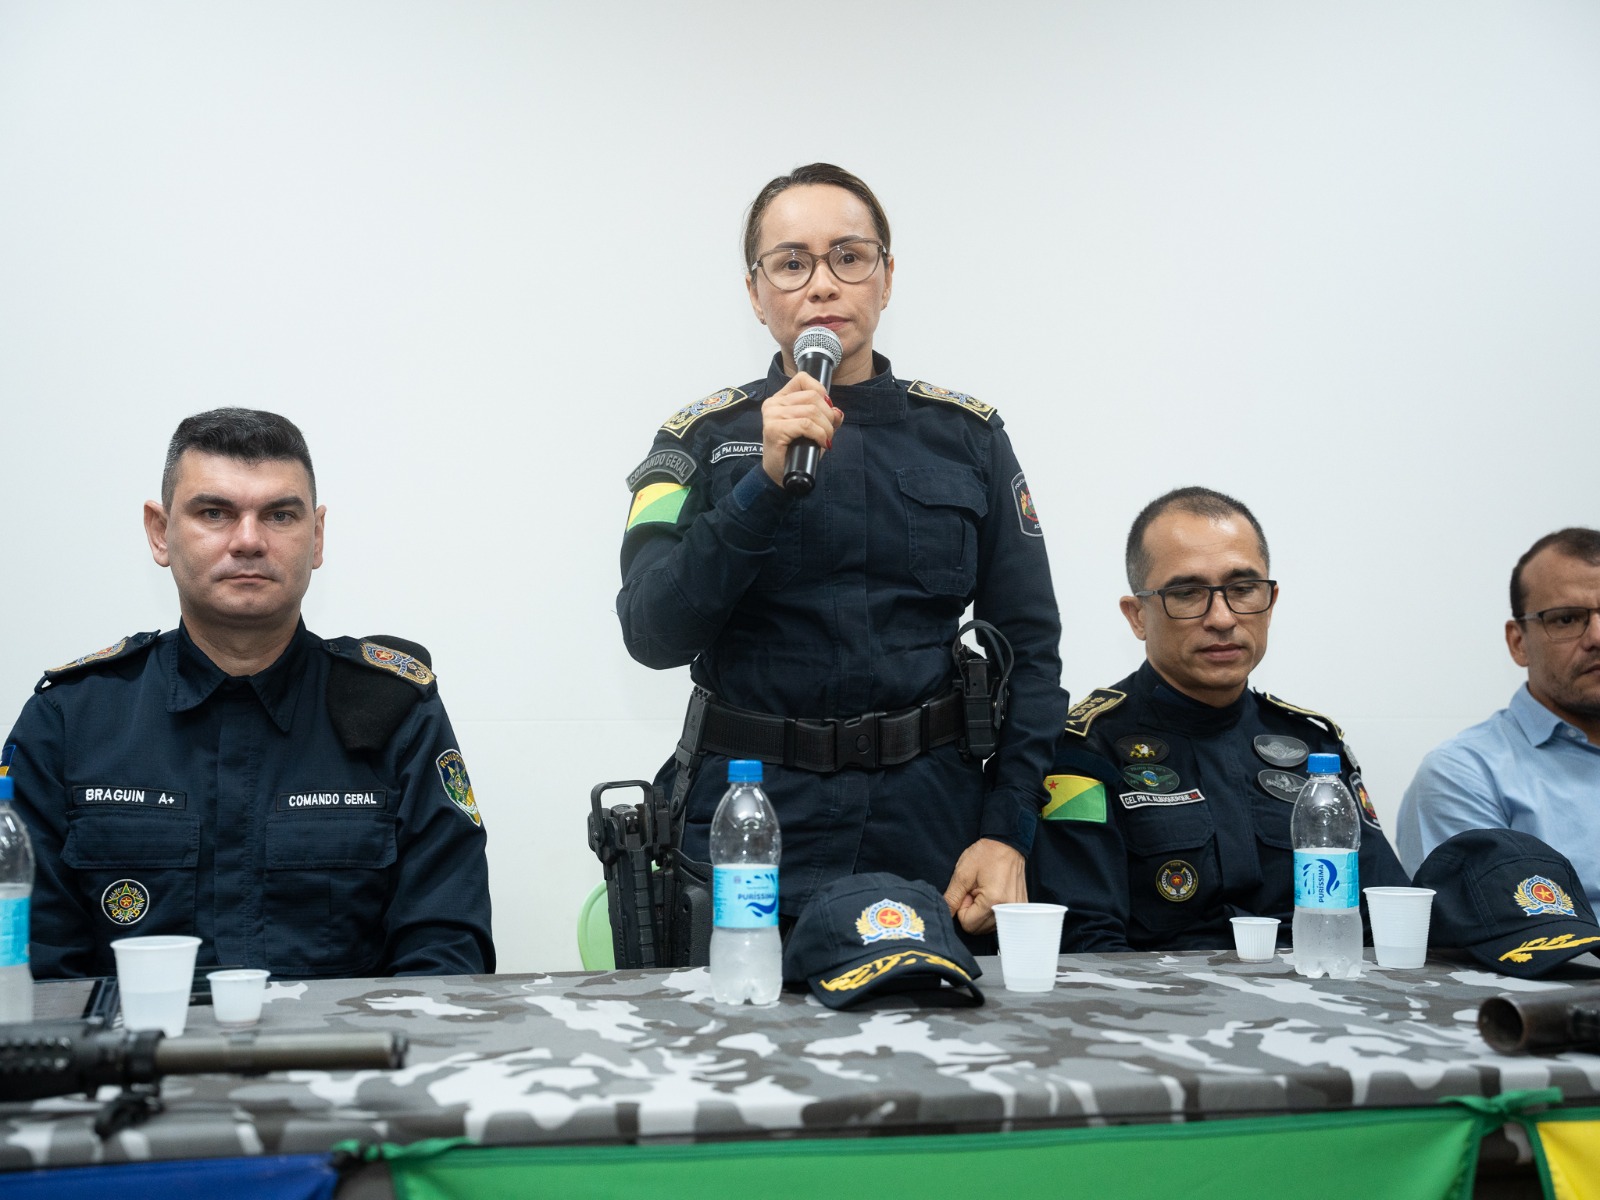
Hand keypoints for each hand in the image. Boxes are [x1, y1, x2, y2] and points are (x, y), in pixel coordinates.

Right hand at [761, 372, 843, 486]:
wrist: (781, 474)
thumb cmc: (796, 450)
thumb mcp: (816, 429)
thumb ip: (827, 417)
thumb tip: (838, 412)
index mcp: (781, 398)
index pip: (802, 379)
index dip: (821, 391)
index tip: (827, 409)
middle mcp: (773, 404)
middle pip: (812, 397)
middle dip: (828, 415)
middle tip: (829, 432)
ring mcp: (772, 415)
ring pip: (811, 411)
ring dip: (825, 428)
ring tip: (826, 440)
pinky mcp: (774, 429)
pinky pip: (806, 425)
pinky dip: (819, 434)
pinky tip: (821, 443)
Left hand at [943, 838, 1026, 934]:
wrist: (1007, 843)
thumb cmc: (986, 854)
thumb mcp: (962, 873)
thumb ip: (952, 897)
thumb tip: (944, 914)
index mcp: (993, 901)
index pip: (968, 924)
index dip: (962, 908)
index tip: (967, 892)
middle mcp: (1007, 909)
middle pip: (978, 928)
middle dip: (971, 911)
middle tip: (975, 890)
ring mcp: (1015, 909)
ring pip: (988, 926)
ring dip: (981, 911)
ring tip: (984, 890)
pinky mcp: (1019, 907)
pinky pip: (998, 919)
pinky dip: (991, 910)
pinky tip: (993, 894)